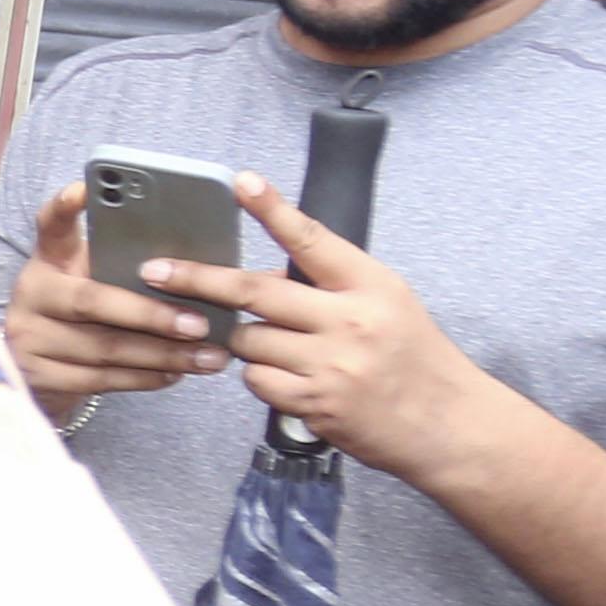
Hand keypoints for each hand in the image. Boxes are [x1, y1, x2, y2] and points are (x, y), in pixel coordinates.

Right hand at [2, 183, 232, 405]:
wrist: (37, 370)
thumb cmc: (83, 317)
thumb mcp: (93, 282)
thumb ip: (125, 270)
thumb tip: (196, 270)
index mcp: (50, 259)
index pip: (51, 224)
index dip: (64, 206)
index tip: (84, 188)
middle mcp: (32, 292)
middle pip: (91, 300)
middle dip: (151, 314)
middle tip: (200, 323)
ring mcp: (29, 335)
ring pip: (105, 347)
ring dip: (164, 354)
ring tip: (210, 357)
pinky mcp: (37, 374)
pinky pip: (101, 379)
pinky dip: (144, 378)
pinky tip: (176, 374)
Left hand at [156, 173, 506, 485]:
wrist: (448, 424)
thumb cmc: (412, 358)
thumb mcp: (387, 304)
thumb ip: (333, 286)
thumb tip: (267, 274)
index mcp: (371, 285)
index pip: (313, 239)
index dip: (274, 209)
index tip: (241, 182)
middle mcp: (350, 320)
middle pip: (255, 291)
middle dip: (199, 279)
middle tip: (156, 270)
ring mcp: (330, 363)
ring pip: (248, 339)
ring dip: (248, 341)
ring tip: (285, 350)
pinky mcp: (313, 402)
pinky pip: (256, 380)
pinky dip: (261, 377)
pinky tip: (292, 380)